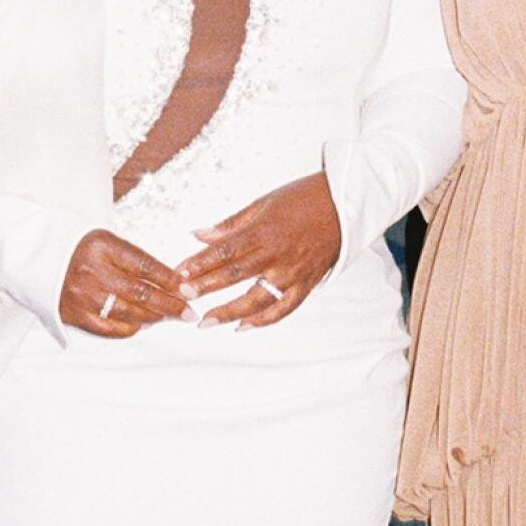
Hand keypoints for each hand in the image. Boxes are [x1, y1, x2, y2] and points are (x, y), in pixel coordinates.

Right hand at [59, 229, 190, 338]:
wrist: (32, 256)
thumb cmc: (75, 246)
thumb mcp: (103, 240)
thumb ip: (131, 259)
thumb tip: (167, 281)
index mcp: (102, 246)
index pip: (145, 265)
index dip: (170, 280)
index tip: (188, 289)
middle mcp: (92, 271)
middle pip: (141, 293)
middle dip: (170, 305)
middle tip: (188, 312)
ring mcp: (83, 295)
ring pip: (129, 313)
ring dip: (154, 317)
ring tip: (169, 317)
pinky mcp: (74, 314)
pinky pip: (110, 328)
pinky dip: (131, 328)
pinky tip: (143, 324)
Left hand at [172, 172, 342, 327]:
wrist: (347, 205)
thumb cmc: (304, 198)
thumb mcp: (263, 203)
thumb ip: (230, 224)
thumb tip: (199, 235)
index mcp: (263, 231)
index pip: (224, 252)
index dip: (199, 264)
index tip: (179, 274)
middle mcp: (277, 255)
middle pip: (234, 276)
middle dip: (205, 288)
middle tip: (183, 298)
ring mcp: (293, 273)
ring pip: (256, 300)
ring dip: (229, 312)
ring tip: (206, 321)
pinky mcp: (307, 284)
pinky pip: (283, 308)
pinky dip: (263, 321)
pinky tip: (243, 326)